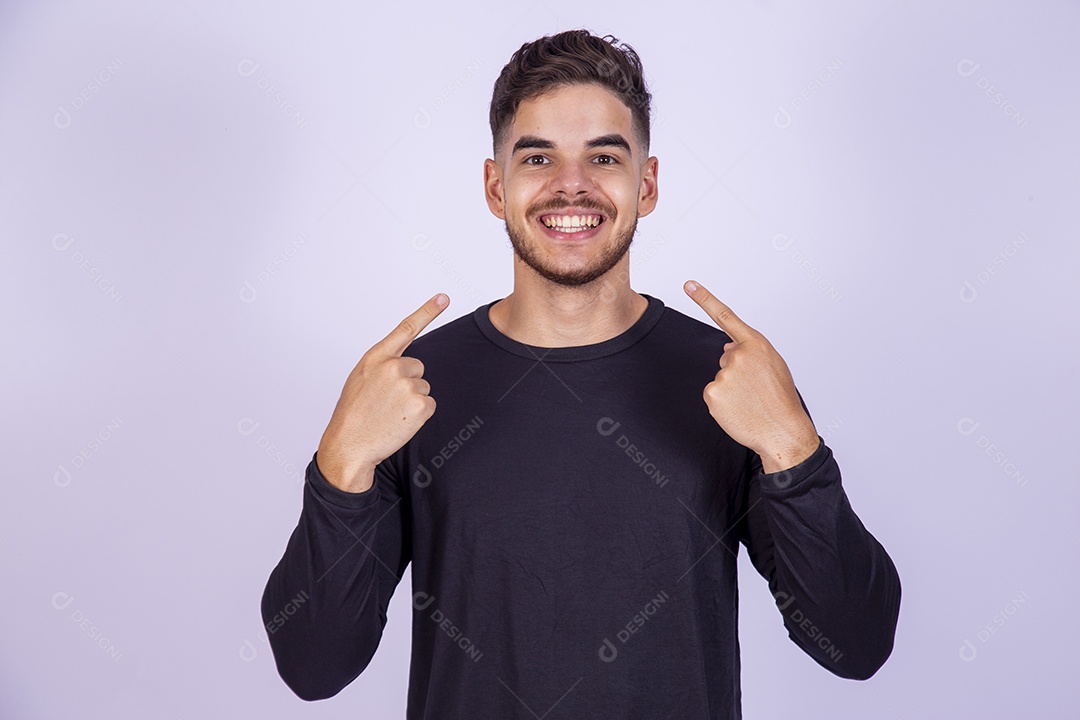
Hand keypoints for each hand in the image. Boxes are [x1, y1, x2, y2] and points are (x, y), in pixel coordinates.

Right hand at [317, 293, 448, 491]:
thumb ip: (381, 366)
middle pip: (418, 368)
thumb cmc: (353, 414)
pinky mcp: (420, 405)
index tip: (443, 297)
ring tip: (389, 413)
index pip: (405, 329)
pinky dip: (418, 416)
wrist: (349, 445)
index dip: (427, 311)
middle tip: (387, 402)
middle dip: (408, 383)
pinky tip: (399, 422)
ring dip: (411, 401)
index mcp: (375, 358)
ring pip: (423, 388)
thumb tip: (405, 365)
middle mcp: (393, 367)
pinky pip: (429, 405)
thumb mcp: (360, 379)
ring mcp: (407, 385)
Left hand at [684, 280, 817, 473]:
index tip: (689, 284)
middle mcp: (737, 355)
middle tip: (756, 389)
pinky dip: (723, 403)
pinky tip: (739, 410)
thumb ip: (752, 351)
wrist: (782, 431)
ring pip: (720, 378)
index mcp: (755, 344)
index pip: (726, 316)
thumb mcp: (774, 366)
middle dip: (737, 372)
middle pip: (726, 358)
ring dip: (731, 389)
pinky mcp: (712, 393)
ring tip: (750, 401)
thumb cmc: (781, 400)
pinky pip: (713, 394)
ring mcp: (723, 374)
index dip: (705, 298)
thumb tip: (727, 347)